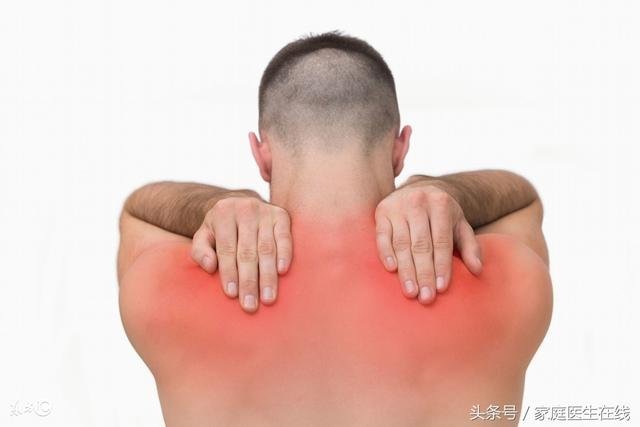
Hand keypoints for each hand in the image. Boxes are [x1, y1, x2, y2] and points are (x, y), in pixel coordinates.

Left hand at [190, 195, 292, 312]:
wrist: (239, 203)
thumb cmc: (220, 228)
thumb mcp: (203, 235)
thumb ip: (199, 250)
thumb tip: (210, 266)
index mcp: (223, 213)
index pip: (226, 249)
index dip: (229, 272)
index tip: (232, 295)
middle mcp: (245, 209)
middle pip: (247, 252)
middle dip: (249, 281)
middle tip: (250, 305)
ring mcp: (265, 211)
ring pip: (267, 248)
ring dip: (268, 275)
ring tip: (268, 298)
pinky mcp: (282, 215)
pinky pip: (285, 238)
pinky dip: (285, 254)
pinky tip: (282, 272)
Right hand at [375, 180, 481, 303]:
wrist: (420, 188)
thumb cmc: (442, 214)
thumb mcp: (460, 225)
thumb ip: (470, 246)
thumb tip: (477, 269)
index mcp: (441, 204)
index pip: (441, 241)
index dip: (442, 266)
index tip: (441, 288)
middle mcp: (418, 202)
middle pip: (421, 245)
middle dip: (424, 273)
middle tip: (426, 297)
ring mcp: (398, 206)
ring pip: (402, 243)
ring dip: (406, 270)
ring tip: (410, 292)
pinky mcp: (382, 211)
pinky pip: (382, 236)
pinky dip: (386, 253)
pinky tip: (392, 270)